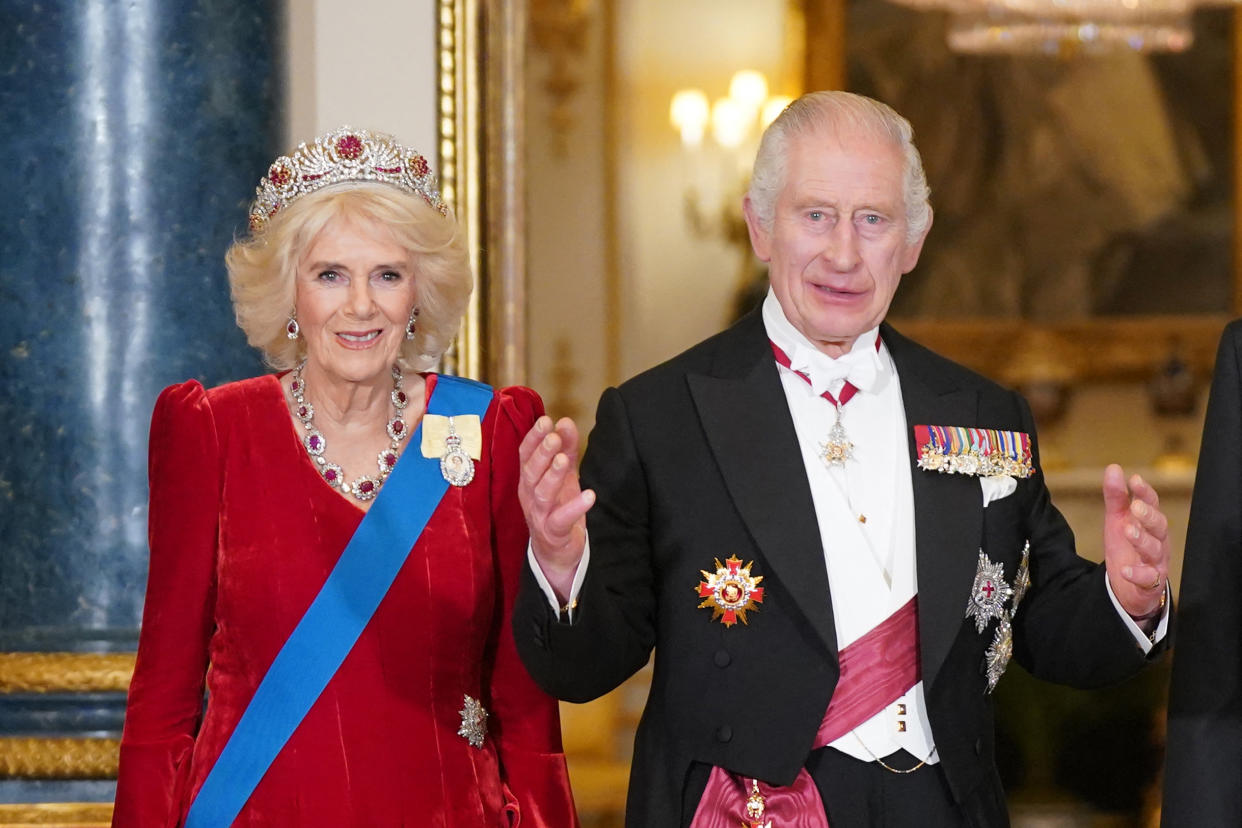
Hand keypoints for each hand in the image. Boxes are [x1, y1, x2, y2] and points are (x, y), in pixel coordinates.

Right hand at [517, 416, 594, 600]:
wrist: (556, 551)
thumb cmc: (557, 506)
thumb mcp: (563, 475)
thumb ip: (566, 448)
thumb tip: (565, 421)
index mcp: (529, 479)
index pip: (525, 455)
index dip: (533, 438)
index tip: (545, 421)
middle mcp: (529, 495)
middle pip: (530, 472)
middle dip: (542, 453)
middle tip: (554, 437)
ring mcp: (539, 515)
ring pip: (541, 493)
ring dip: (553, 475)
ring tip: (565, 460)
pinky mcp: (553, 532)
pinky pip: (561, 519)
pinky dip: (575, 507)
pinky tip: (590, 495)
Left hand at [1101, 463, 1168, 618]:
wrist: (1129, 586)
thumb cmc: (1127, 547)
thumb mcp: (1117, 519)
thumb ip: (1116, 496)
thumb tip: (1114, 468)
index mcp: (1150, 524)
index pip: (1152, 504)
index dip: (1145, 492)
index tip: (1135, 480)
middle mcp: (1157, 541)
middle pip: (1160, 526)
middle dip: (1149, 516)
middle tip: (1136, 507)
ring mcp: (1155, 562)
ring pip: (1155, 550)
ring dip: (1142, 540)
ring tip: (1129, 530)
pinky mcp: (1149, 583)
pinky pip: (1147, 579)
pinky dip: (1137, 574)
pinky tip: (1125, 570)